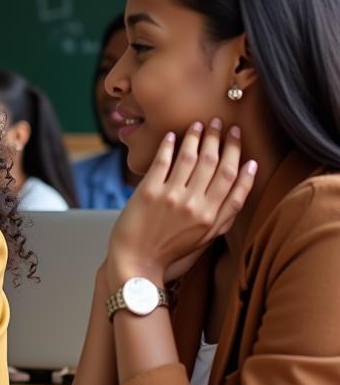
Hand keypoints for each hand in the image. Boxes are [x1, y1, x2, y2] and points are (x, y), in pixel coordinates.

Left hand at [107, 119, 257, 286]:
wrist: (137, 262)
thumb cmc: (173, 250)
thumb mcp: (208, 236)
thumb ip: (228, 210)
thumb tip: (248, 175)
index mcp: (212, 216)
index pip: (233, 178)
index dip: (238, 154)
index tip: (239, 137)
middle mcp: (195, 206)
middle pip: (214, 164)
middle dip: (219, 139)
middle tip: (220, 122)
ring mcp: (171, 198)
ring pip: (190, 158)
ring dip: (196, 137)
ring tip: (199, 124)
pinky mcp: (148, 193)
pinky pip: (162, 162)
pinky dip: (169, 146)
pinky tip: (172, 135)